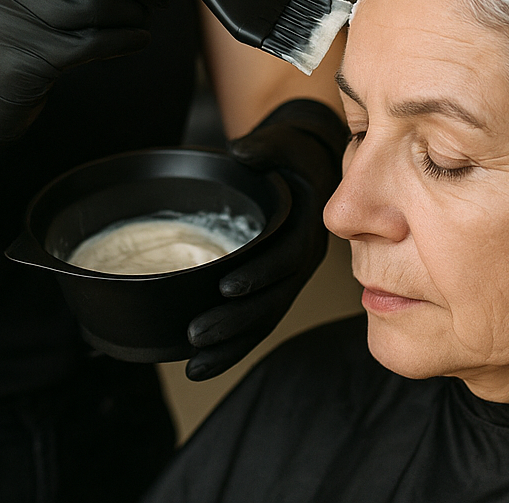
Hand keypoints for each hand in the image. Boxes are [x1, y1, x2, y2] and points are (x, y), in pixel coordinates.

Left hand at [185, 99, 347, 380]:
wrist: (313, 168)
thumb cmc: (294, 156)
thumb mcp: (285, 143)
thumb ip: (265, 147)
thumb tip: (241, 151)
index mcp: (307, 228)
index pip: (285, 258)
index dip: (259, 273)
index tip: (227, 287)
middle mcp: (303, 260)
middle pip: (272, 300)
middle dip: (235, 323)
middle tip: (196, 335)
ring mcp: (291, 279)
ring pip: (265, 320)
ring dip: (231, 345)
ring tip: (195, 366)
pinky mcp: (277, 288)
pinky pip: (259, 322)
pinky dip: (234, 345)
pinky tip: (203, 363)